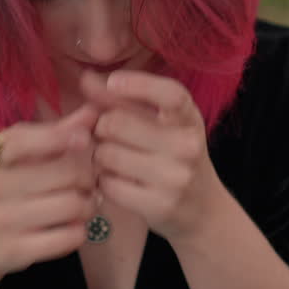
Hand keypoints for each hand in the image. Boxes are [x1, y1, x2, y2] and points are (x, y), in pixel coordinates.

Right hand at [0, 105, 98, 288]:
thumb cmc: (1, 191)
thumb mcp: (17, 157)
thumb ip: (55, 132)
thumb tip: (93, 111)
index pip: (25, 139)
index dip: (61, 137)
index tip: (84, 140)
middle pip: (64, 173)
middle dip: (88, 177)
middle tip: (89, 182)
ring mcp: (2, 220)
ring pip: (72, 205)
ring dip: (89, 205)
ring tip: (85, 204)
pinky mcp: (16, 250)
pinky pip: (68, 237)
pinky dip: (80, 231)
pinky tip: (73, 227)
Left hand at [81, 70, 225, 241]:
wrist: (203, 211)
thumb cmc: (173, 158)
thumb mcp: (161, 125)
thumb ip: (123, 100)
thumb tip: (85, 78)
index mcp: (189, 119)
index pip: (170, 94)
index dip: (138, 84)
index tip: (113, 82)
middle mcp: (187, 146)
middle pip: (117, 123)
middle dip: (101, 127)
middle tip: (105, 135)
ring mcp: (175, 177)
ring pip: (107, 154)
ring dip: (99, 156)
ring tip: (111, 160)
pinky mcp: (159, 205)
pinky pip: (108, 184)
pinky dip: (103, 181)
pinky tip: (115, 181)